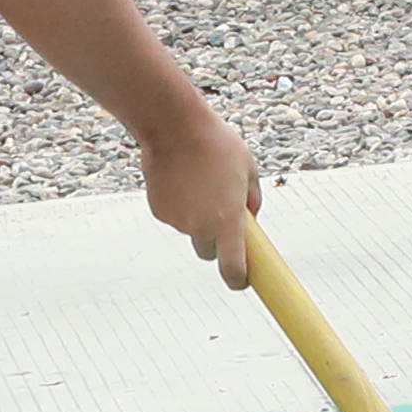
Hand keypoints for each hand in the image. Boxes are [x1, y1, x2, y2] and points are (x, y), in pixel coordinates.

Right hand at [139, 101, 263, 273]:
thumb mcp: (248, 170)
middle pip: (209, 252)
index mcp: (228, 221)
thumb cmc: (217, 145)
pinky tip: (183, 180)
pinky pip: (175, 217)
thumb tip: (251, 217)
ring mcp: (178, 221)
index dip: (238, 279)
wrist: (175, 129)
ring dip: (197, 218)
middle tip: (220, 217)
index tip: (242, 281)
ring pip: (191, 231)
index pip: (233, 267)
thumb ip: (252, 199)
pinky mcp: (159, 212)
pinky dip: (180, 207)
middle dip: (216, 242)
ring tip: (201, 182)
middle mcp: (201, 227)